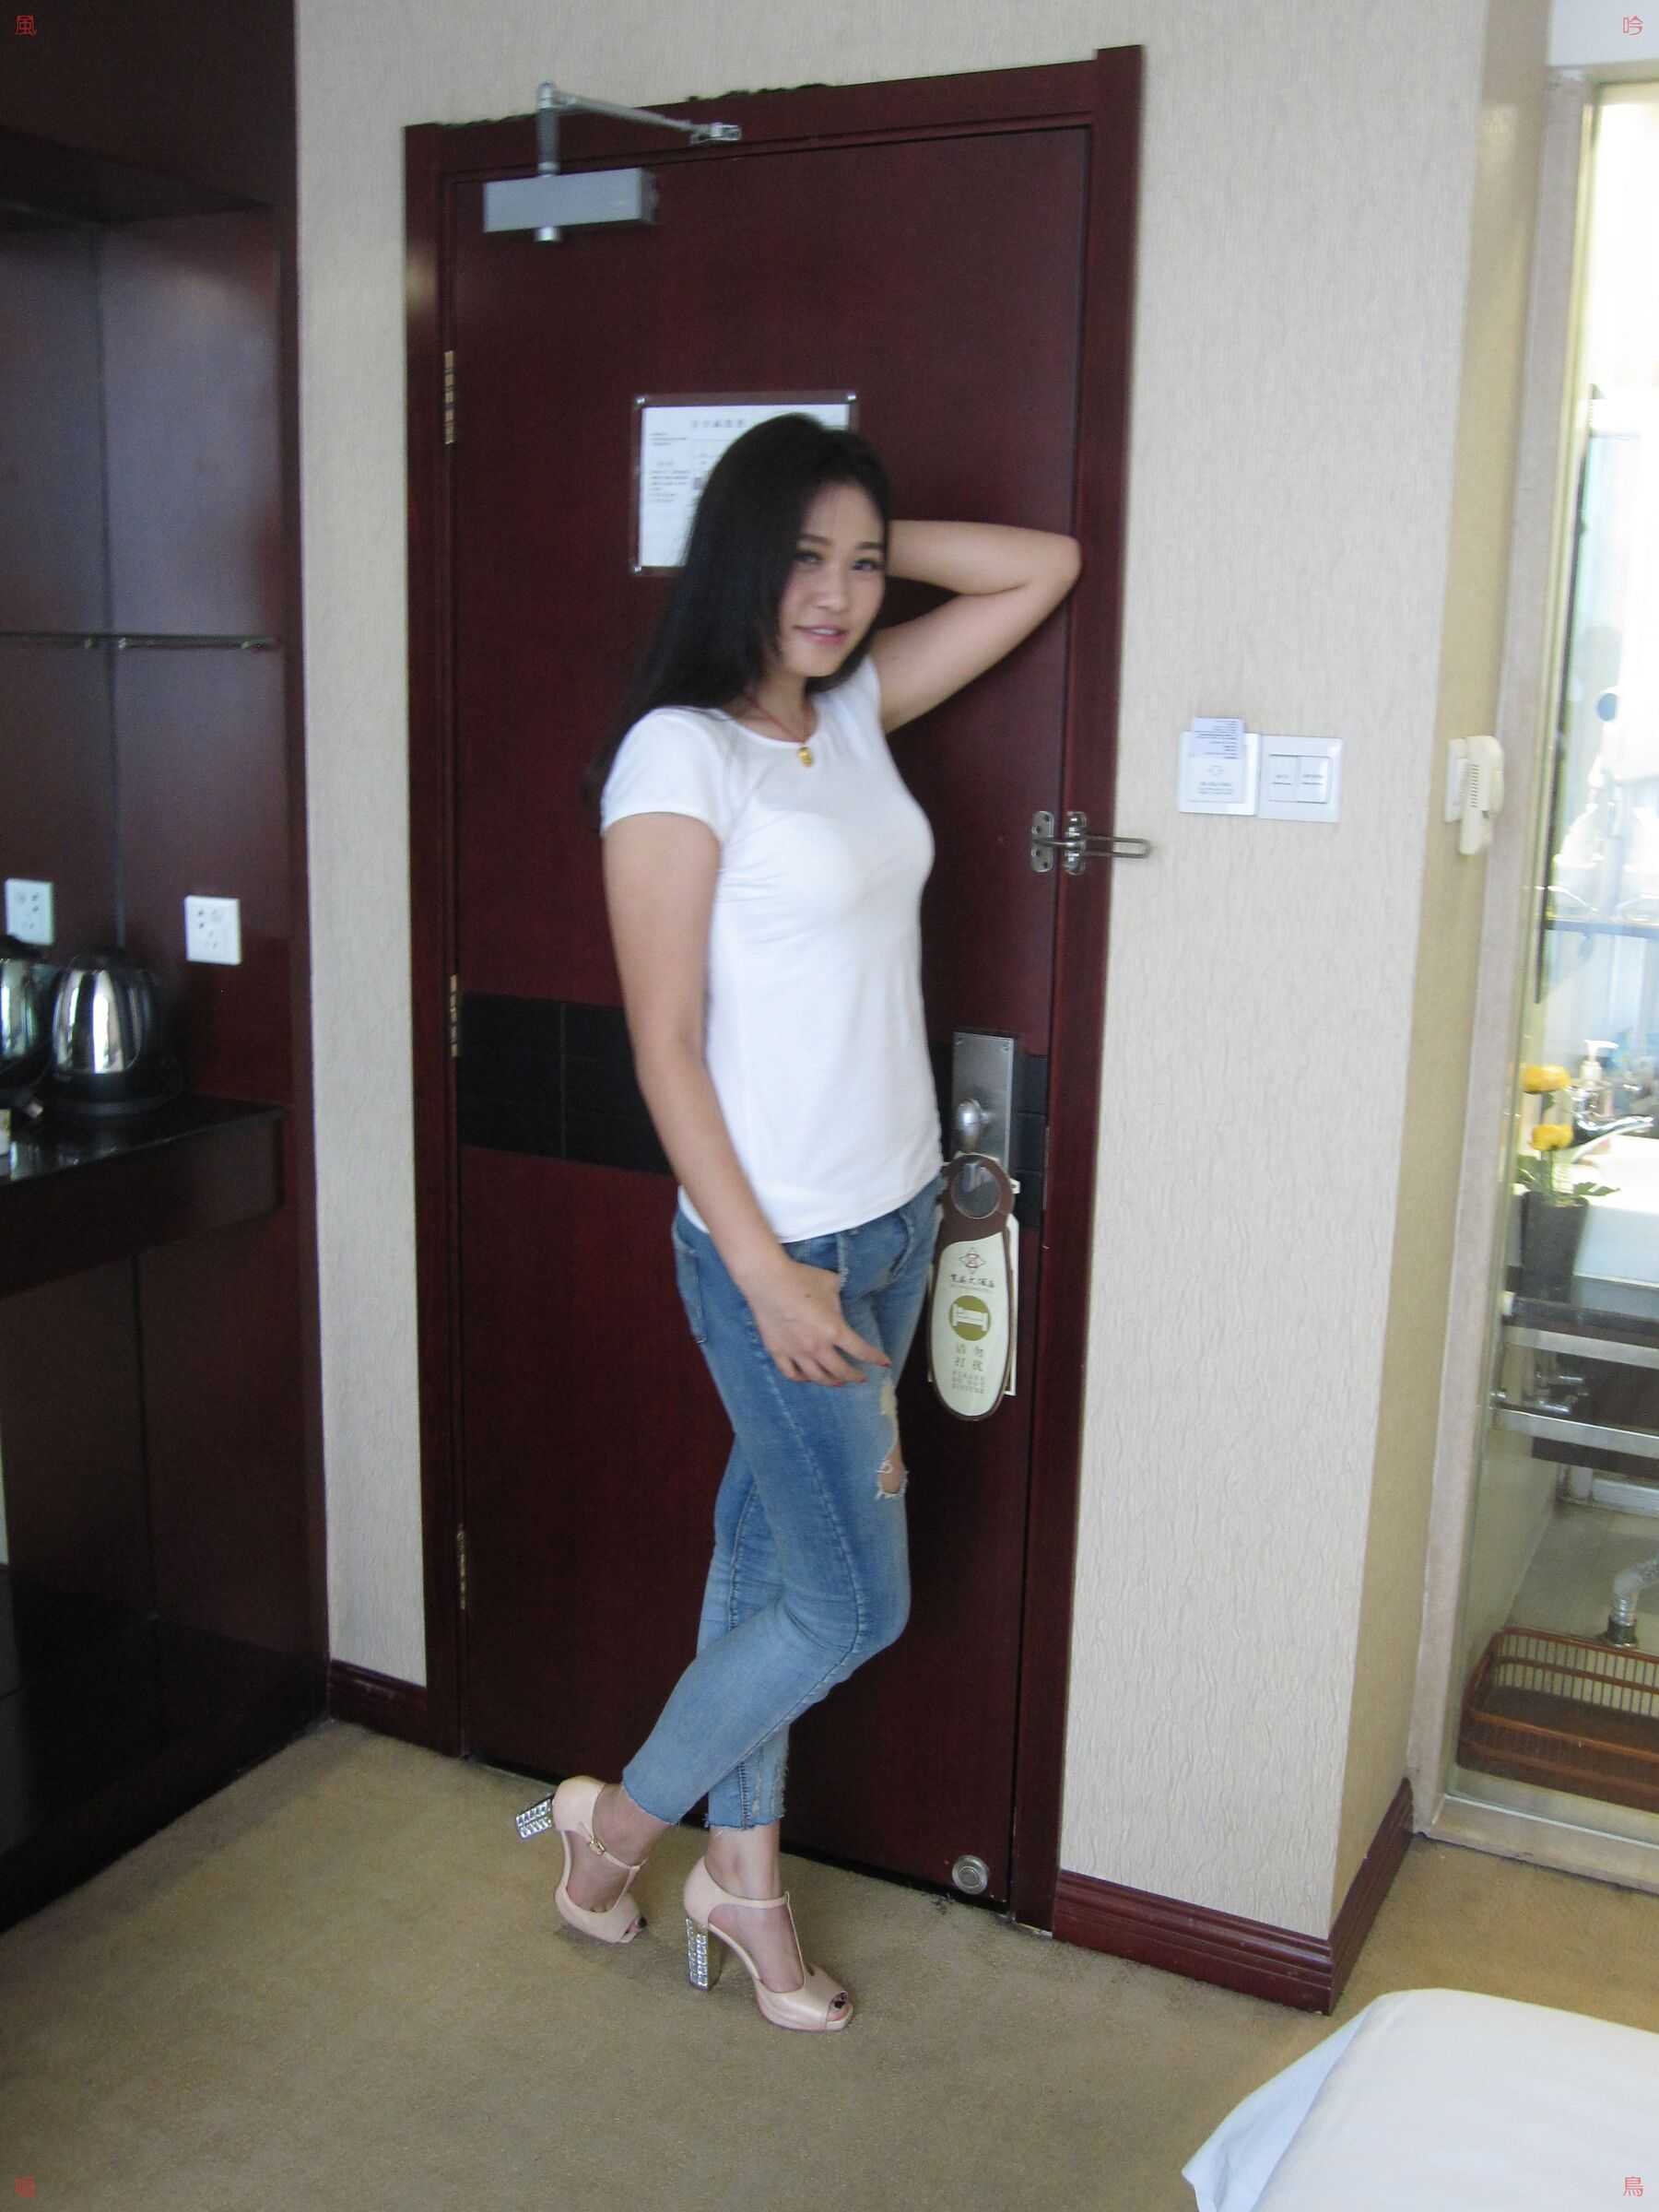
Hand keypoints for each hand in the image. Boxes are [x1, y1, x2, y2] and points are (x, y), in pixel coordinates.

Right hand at [746, 1257, 889, 1385]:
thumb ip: (840, 1297)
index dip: (876, 1358)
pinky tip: (807, 1377)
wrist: (768, 1281)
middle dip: (854, 1376)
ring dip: (831, 1381)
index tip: (884, 1363)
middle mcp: (817, 1347)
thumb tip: (842, 1300)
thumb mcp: (831, 1283)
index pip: (861, 1351)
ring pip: (817, 1377)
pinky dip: (802, 1378)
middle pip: (840, 1371)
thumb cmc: (801, 1279)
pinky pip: (792, 1373)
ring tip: (837, 1381)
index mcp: (835, 1331)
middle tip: (860, 1378)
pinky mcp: (778, 1352)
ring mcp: (796, 1352)